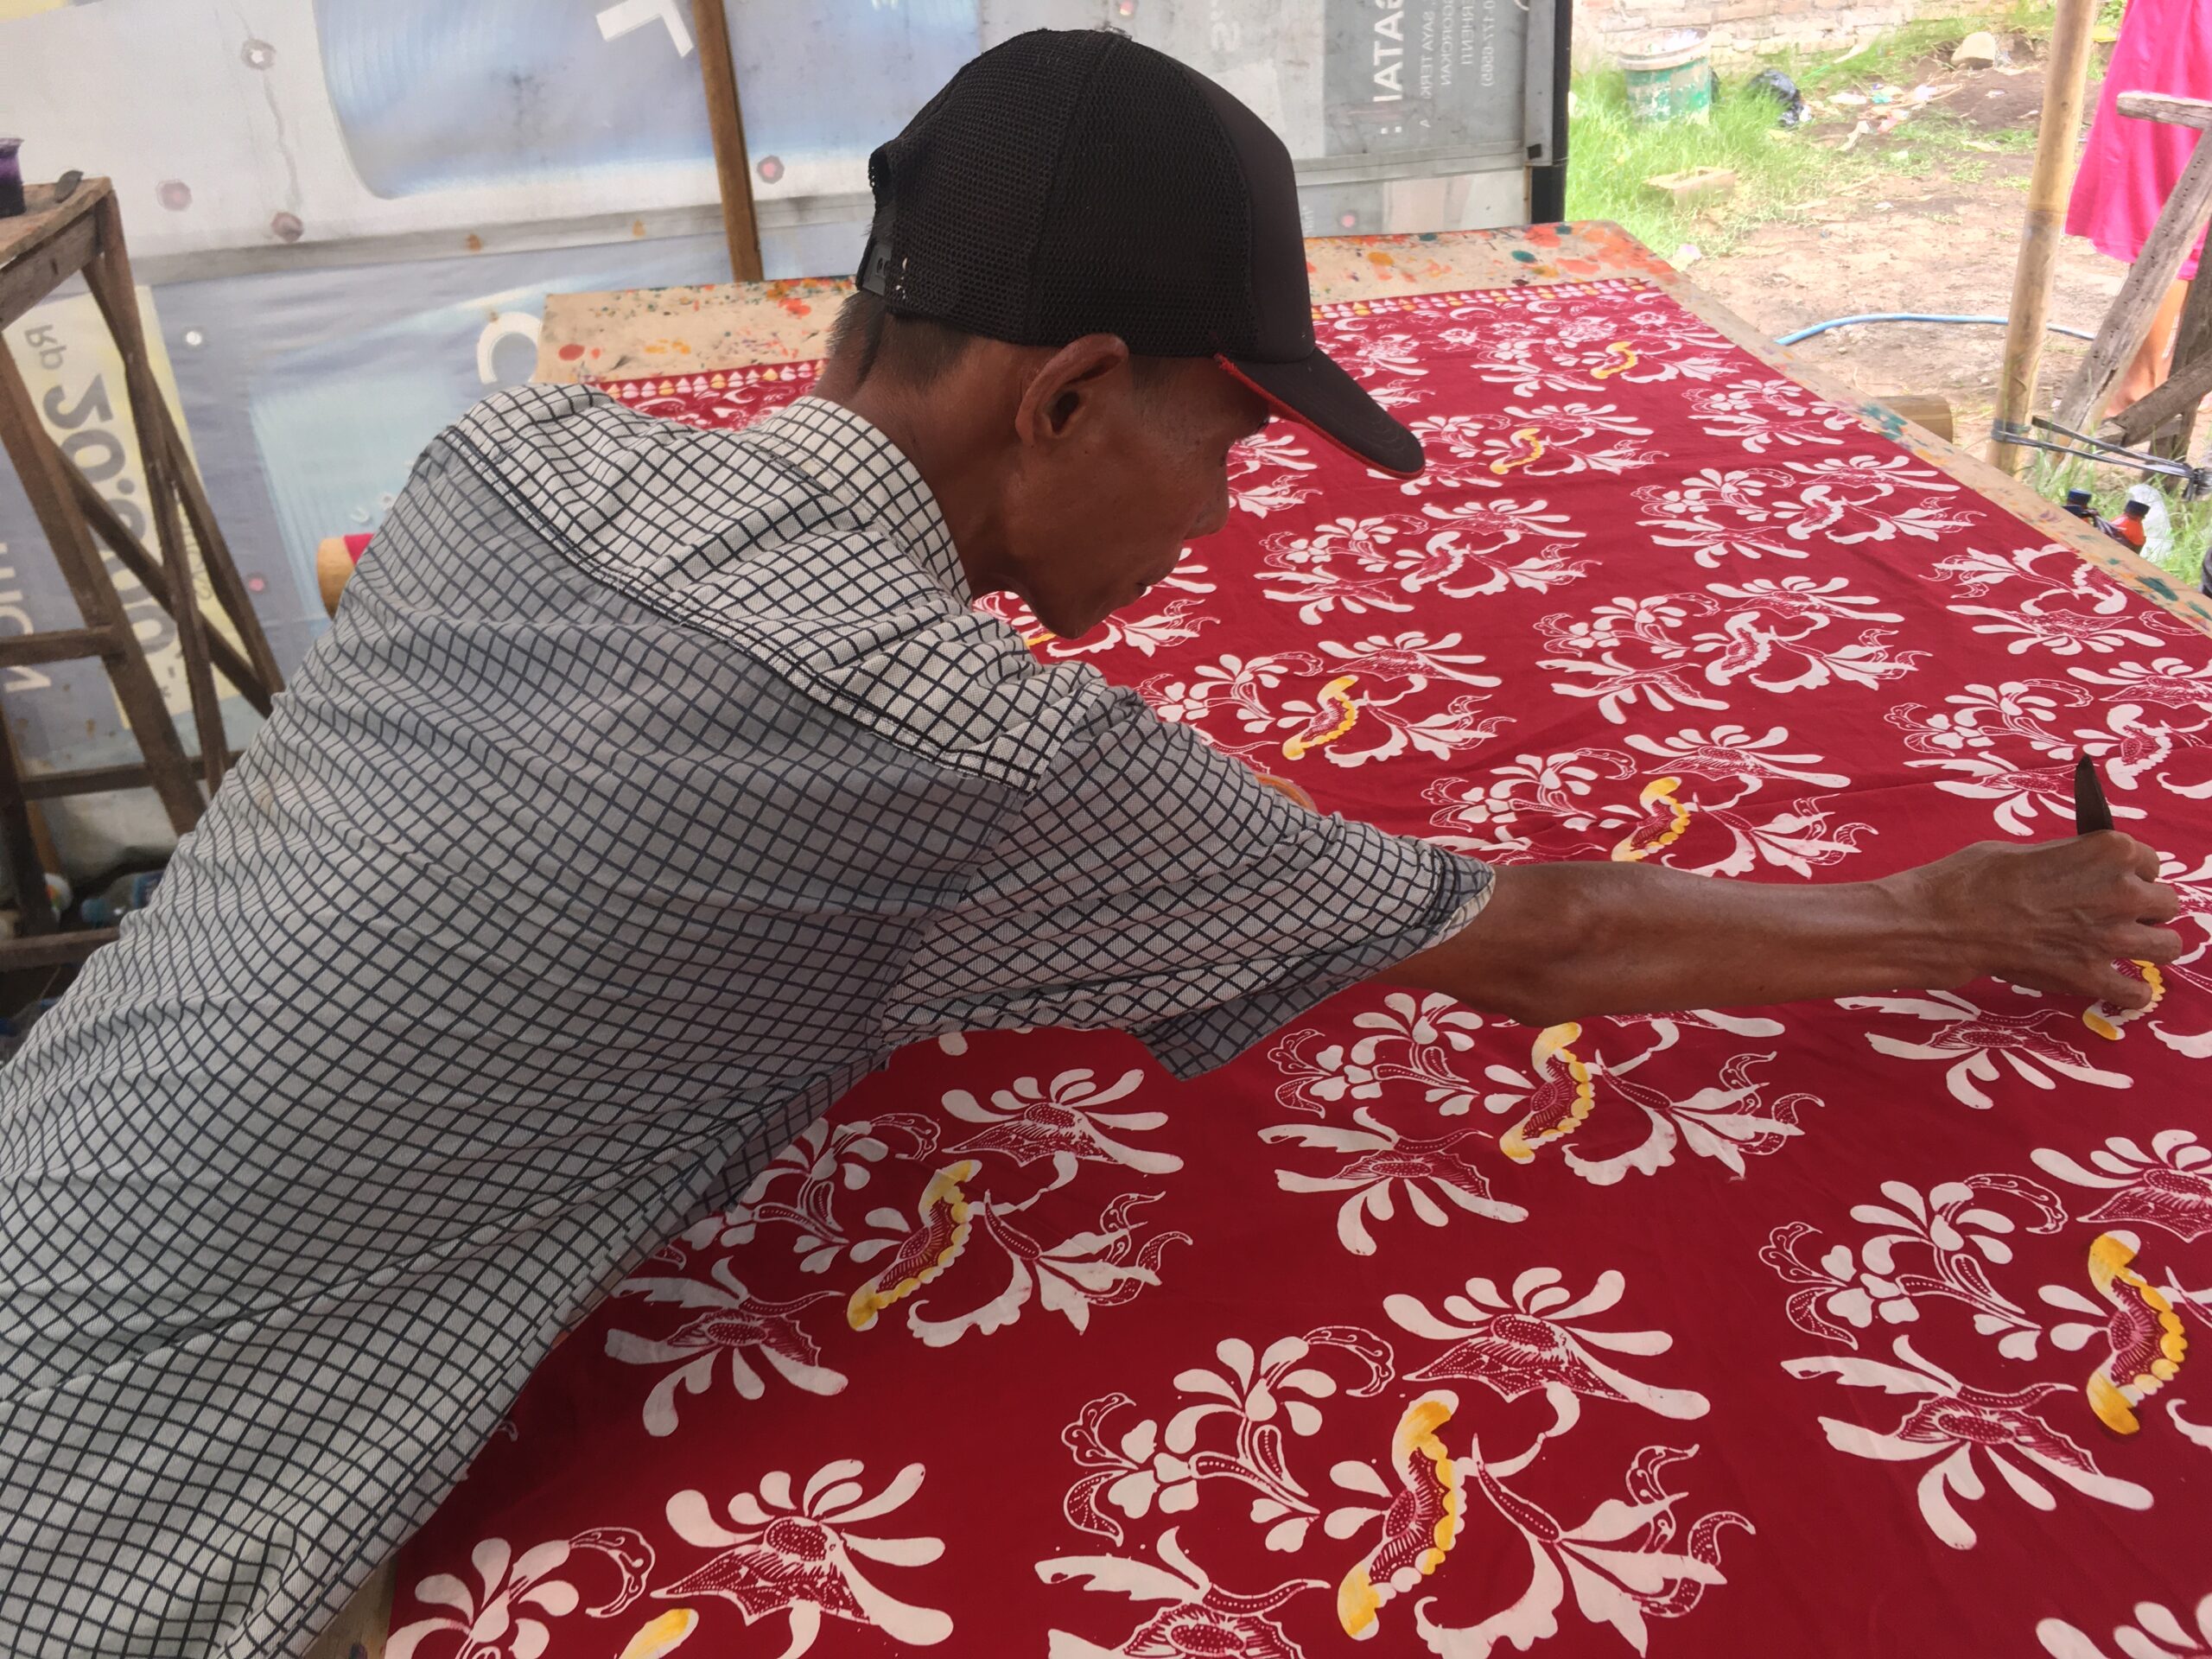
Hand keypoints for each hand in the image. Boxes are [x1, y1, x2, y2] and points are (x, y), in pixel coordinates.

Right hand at [1903, 833, 2184, 1009]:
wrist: (1944, 921)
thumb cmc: (1974, 877)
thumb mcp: (2026, 851)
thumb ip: (2068, 861)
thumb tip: (2076, 873)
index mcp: (2108, 851)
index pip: (2149, 861)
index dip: (2130, 872)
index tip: (2111, 880)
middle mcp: (2121, 892)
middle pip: (2166, 903)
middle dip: (2145, 908)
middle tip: (2115, 914)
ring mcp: (2110, 938)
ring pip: (2168, 947)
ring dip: (2149, 946)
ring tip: (2124, 947)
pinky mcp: (2091, 976)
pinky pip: (2136, 992)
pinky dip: (2130, 991)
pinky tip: (2115, 984)